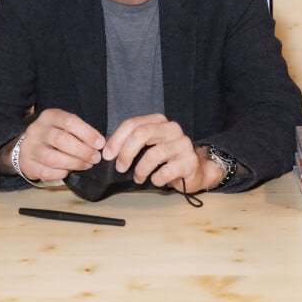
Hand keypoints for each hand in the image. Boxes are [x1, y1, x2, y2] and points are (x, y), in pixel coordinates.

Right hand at [15, 109, 104, 181]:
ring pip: (53, 158)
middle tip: (95, 158)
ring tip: (86, 165)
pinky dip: (60, 173)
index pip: (69, 121)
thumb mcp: (65, 126)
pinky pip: (46, 172)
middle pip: (61, 140)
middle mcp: (37, 129)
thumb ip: (80, 132)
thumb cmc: (55, 135)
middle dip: (82, 151)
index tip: (100, 144)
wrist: (28, 146)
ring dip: (74, 163)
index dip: (88, 133)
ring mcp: (30, 147)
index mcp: (50, 116)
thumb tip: (99, 145)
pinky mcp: (27, 164)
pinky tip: (68, 171)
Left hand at [102, 114, 225, 192]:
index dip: (116, 139)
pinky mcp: (190, 161)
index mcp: (158, 121)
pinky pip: (166, 171)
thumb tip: (107, 152)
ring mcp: (183, 144)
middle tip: (120, 168)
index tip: (107, 155)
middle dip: (126, 152)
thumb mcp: (148, 146)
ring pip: (153, 154)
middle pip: (141, 133)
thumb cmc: (165, 158)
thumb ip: (131, 143)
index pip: (132, 124)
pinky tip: (155, 180)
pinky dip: (156, 179)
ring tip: (138, 178)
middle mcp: (172, 128)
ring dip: (140, 170)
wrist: (194, 170)